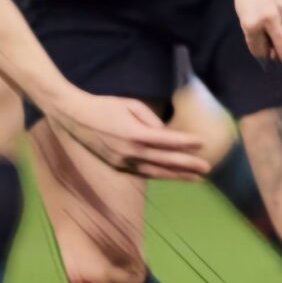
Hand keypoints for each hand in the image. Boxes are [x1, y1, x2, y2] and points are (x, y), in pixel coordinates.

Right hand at [44, 92, 211, 180]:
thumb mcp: (130, 104)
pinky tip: (172, 176)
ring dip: (177, 176)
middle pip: (165, 161)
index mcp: (135, 133)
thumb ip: (151, 119)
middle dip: (188, 165)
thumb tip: (166, 133)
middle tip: (207, 168)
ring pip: (156, 172)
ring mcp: (123, 162)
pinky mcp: (117, 166)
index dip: (186, 142)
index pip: (167, 141)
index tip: (203, 143)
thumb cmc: (104, 106)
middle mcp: (131, 151)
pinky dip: (159, 175)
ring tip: (196, 178)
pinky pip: (143, 173)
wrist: (75, 117)